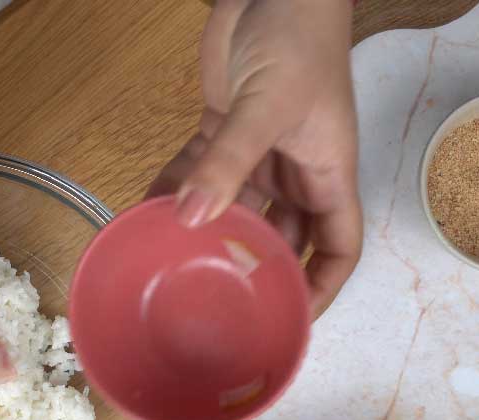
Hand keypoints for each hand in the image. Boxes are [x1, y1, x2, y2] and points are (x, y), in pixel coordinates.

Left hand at [149, 0, 361, 317]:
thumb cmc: (297, 37)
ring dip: (203, 235)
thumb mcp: (269, 104)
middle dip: (251, 271)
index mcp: (327, 173)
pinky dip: (173, 192)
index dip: (321, 289)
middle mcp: (295, 170)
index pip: (336, 247)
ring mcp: (258, 152)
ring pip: (233, 210)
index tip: (290, 323)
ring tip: (167, 269)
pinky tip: (141, 216)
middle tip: (212, 306)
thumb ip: (229, 161)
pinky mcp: (223, 129)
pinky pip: (198, 173)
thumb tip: (193, 219)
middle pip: (279, 239)